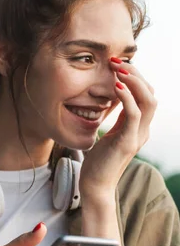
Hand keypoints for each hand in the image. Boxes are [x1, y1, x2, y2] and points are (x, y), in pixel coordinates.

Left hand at [79, 58, 156, 196]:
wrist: (94, 185)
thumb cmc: (97, 161)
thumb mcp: (108, 134)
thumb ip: (115, 119)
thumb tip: (111, 101)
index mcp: (138, 127)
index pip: (146, 95)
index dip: (135, 77)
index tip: (117, 64)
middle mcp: (143, 130)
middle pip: (151, 94)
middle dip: (136, 73)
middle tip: (116, 60)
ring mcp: (137, 136)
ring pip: (148, 100)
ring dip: (134, 81)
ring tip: (117, 67)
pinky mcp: (127, 142)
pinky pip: (134, 114)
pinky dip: (127, 97)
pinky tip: (115, 85)